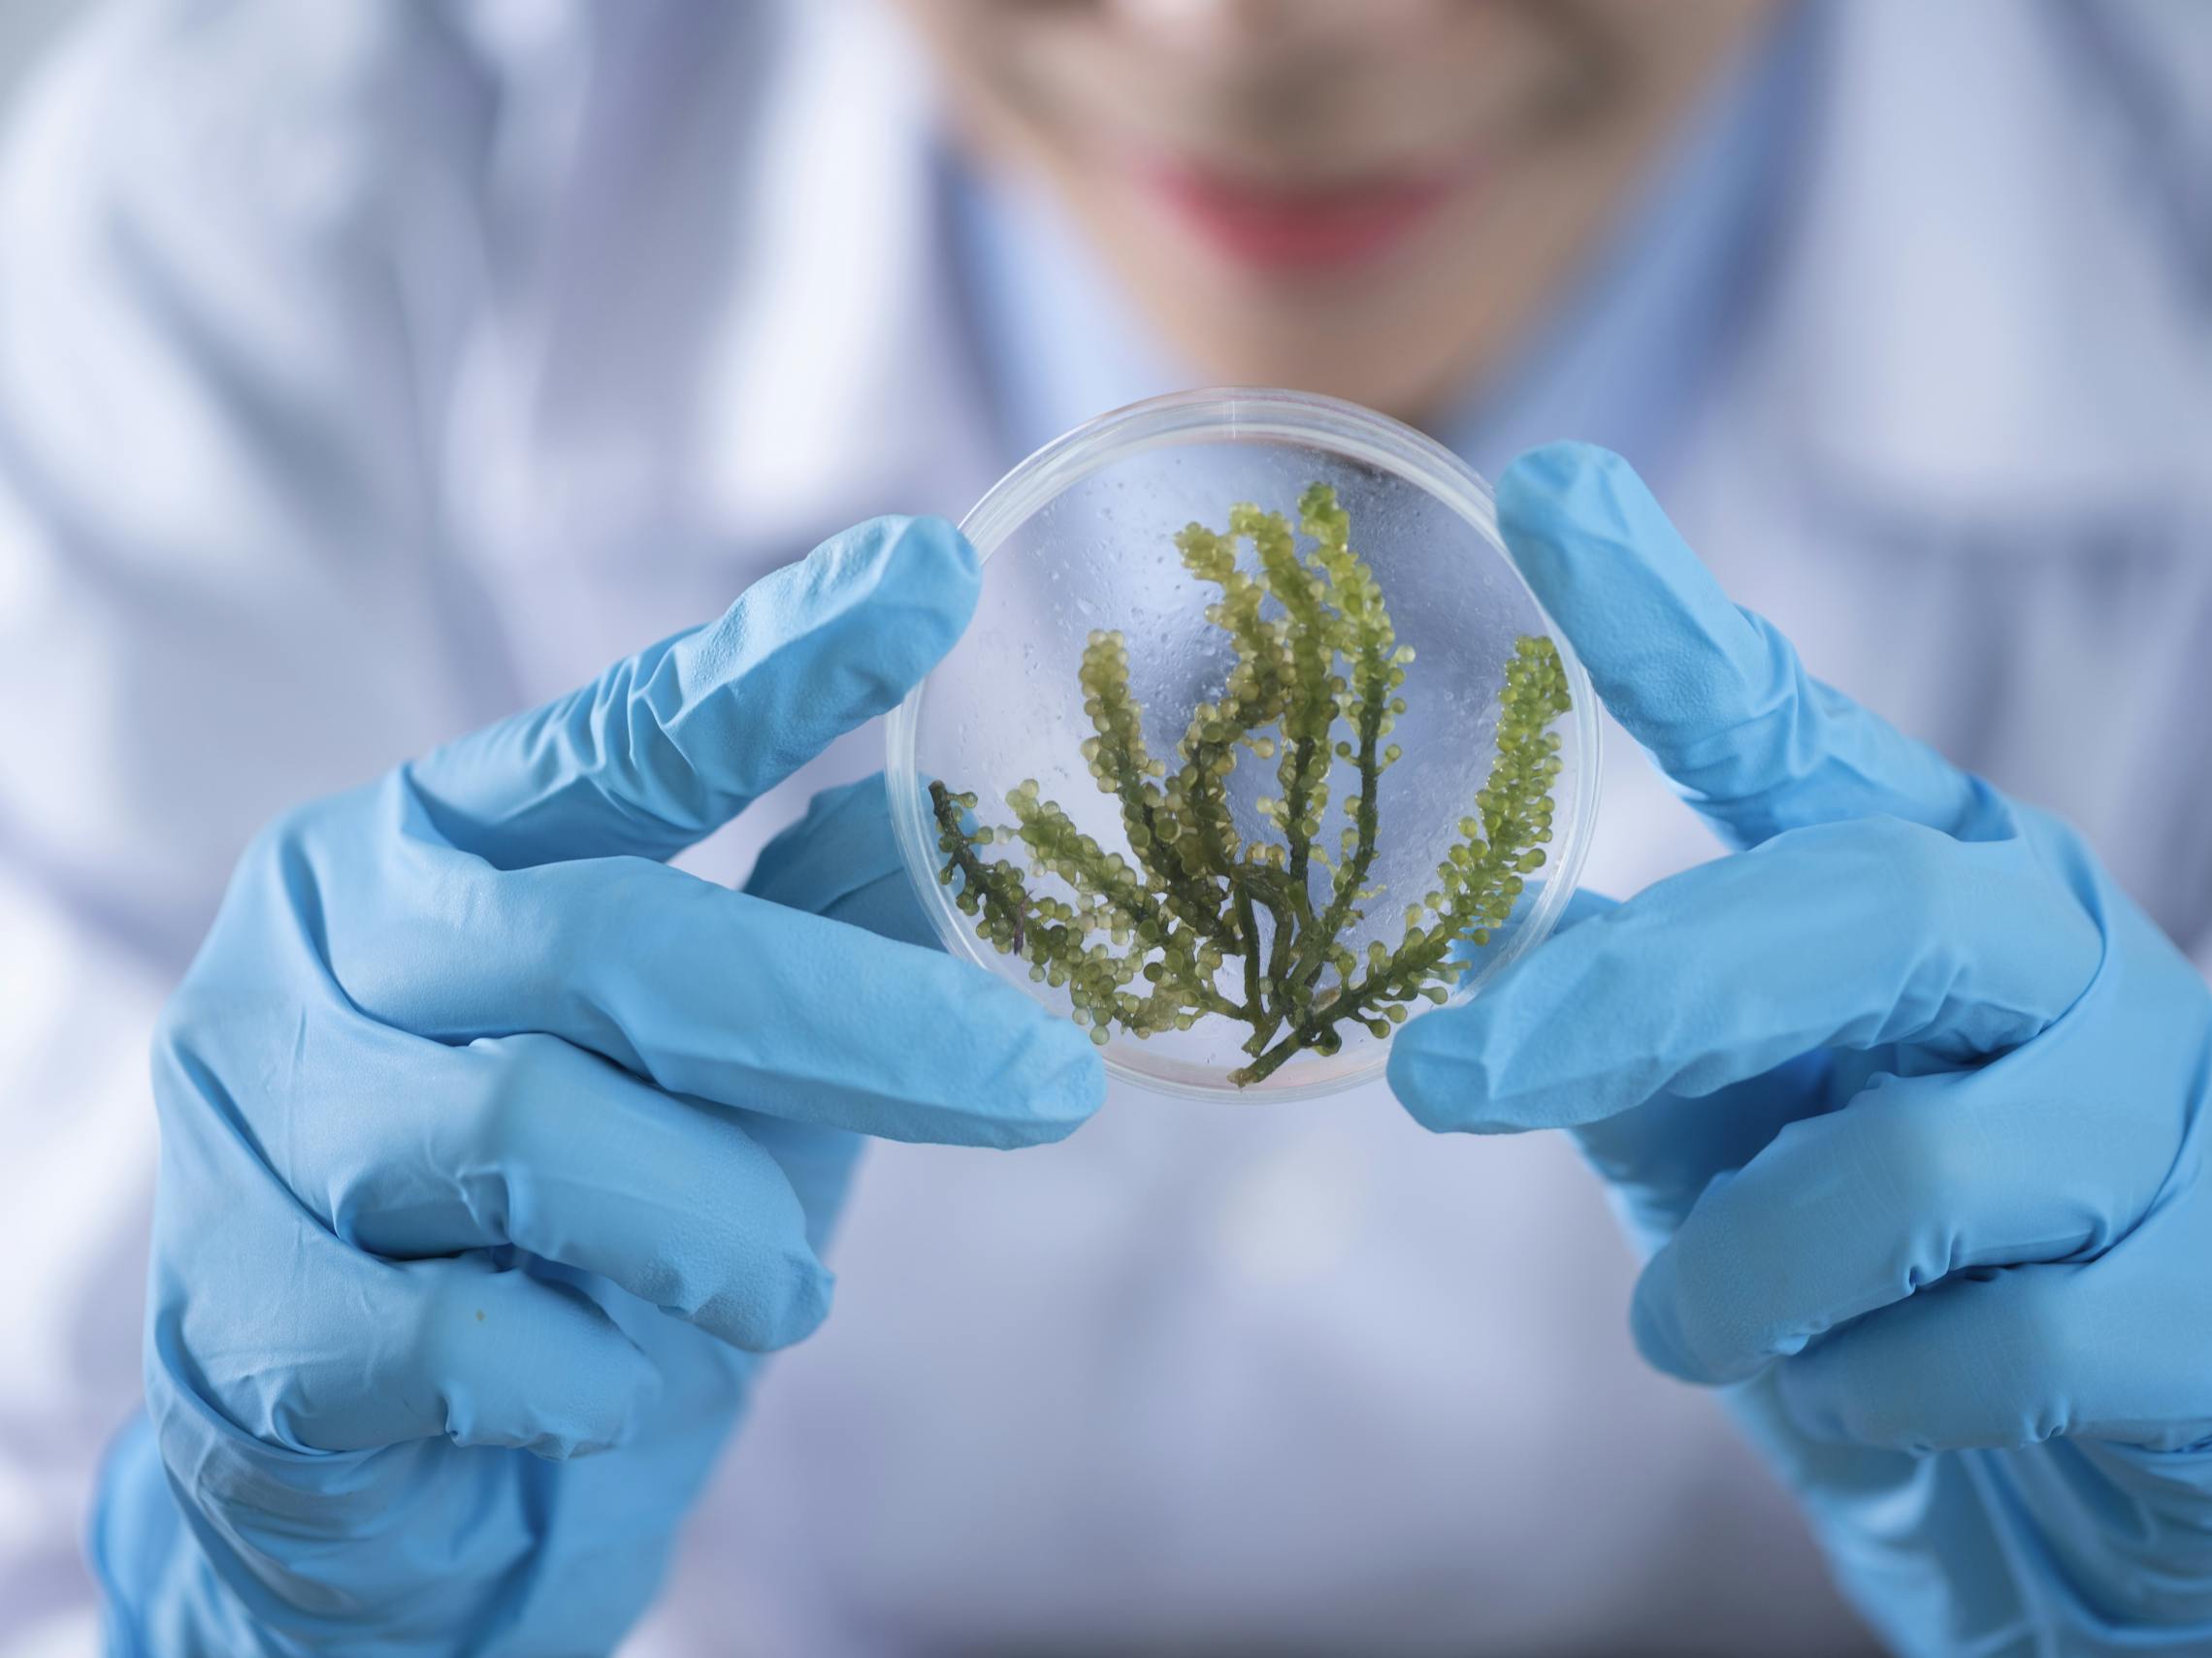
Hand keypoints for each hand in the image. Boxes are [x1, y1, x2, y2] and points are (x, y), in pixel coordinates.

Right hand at [91, 519, 1102, 1656]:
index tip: (936, 576)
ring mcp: (259, 1121)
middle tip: (1048, 1087)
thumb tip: (950, 805)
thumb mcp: (711, 1067)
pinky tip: (618, 1381)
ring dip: (719, 1228)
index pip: (620, 737)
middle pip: (614, 942)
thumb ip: (808, 931)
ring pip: (534, 1134)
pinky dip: (597, 1367)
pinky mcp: (242, 1316)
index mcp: (437, 844)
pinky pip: (470, 1333)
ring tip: (785, 1290)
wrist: (395, 1486)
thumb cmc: (572, 1232)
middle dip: (857, 1024)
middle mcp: (326, 944)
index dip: (778, 662)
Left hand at [1387, 445, 2211, 1655]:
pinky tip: (1862, 1398)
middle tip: (1446, 1083)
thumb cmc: (1887, 1288)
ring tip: (1693, 1325)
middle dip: (1636, 1003)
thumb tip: (1492, 950)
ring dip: (1749, 1273)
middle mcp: (2068, 961)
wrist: (2096, 1502)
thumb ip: (1642, 1055)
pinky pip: (2003, 1348)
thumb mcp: (1734, 1153)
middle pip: (1860, 912)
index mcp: (1938, 888)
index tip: (1546, 493)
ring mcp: (2173, 1125)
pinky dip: (1872, 1394)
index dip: (1669, 623)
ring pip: (1916, 1171)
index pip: (1796, 735)